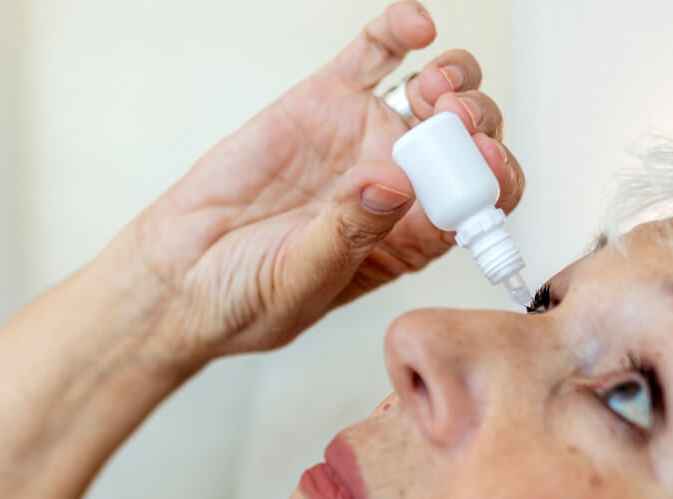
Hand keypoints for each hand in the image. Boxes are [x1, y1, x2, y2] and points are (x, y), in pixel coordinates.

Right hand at [117, 2, 525, 362]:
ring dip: (454, 81)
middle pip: (467, 144)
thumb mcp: (300, 282)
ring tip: (433, 89)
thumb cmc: (246, 297)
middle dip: (477, 124)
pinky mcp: (326, 102)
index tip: (485, 162)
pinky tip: (416, 26)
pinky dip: (399, 31)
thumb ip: (348, 236)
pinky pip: (375, 56)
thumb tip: (393, 185)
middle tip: (456, 119)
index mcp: (412, 242)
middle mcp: (402, 187)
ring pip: (436, 95)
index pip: (476, 206)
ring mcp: (367, 139)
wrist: (180, 274)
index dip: (492, 180)